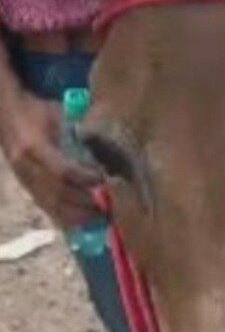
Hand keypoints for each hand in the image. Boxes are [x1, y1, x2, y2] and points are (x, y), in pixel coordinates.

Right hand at [0, 85, 99, 227]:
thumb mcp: (58, 114)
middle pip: (57, 193)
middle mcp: (25, 167)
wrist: (6, 114)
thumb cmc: (37, 111)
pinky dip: (65, 215)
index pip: (62, 171)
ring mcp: (23, 179)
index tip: (103, 180)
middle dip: (85, 202)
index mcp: (33, 147)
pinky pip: (44, 206)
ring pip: (50, 204)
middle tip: (108, 206)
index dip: (84, 179)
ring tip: (100, 216)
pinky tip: (83, 220)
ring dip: (77, 214)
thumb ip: (78, 132)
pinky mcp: (25, 186)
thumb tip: (104, 150)